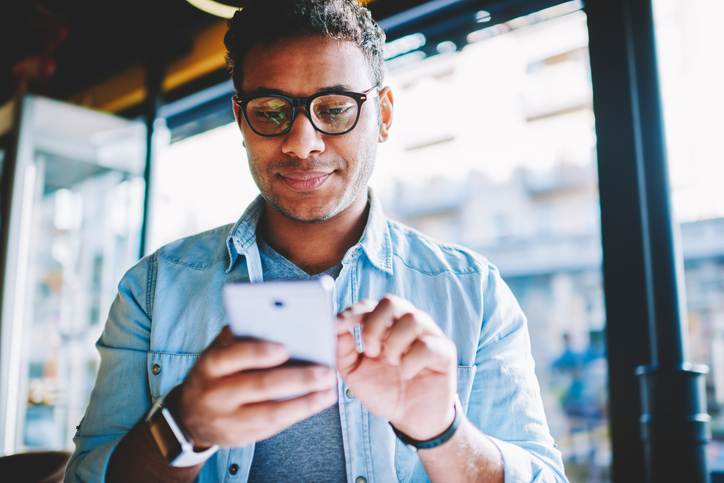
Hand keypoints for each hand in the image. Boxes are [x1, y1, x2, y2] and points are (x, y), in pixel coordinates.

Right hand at [176, 326, 337, 447]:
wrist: (189, 416)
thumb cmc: (214, 374)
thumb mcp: (217, 352)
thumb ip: (240, 339)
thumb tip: (276, 323)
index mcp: (210, 365)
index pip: (234, 356)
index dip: (258, 352)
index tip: (285, 348)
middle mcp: (215, 393)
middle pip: (259, 386)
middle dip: (296, 379)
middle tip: (325, 372)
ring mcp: (227, 419)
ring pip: (270, 413)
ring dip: (304, 403)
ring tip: (328, 391)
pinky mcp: (240, 437)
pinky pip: (272, 427)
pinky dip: (297, 415)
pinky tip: (316, 404)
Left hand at [336, 295, 456, 440]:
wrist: (412, 419)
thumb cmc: (385, 391)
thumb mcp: (355, 373)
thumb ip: (343, 351)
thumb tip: (334, 329)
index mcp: (385, 326)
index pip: (369, 305)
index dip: (352, 312)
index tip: (338, 326)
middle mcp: (407, 324)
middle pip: (391, 302)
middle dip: (374, 325)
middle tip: (369, 351)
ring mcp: (428, 336)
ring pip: (412, 318)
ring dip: (394, 342)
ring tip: (390, 363)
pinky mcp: (444, 353)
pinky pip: (428, 345)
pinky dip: (411, 360)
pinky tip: (406, 373)